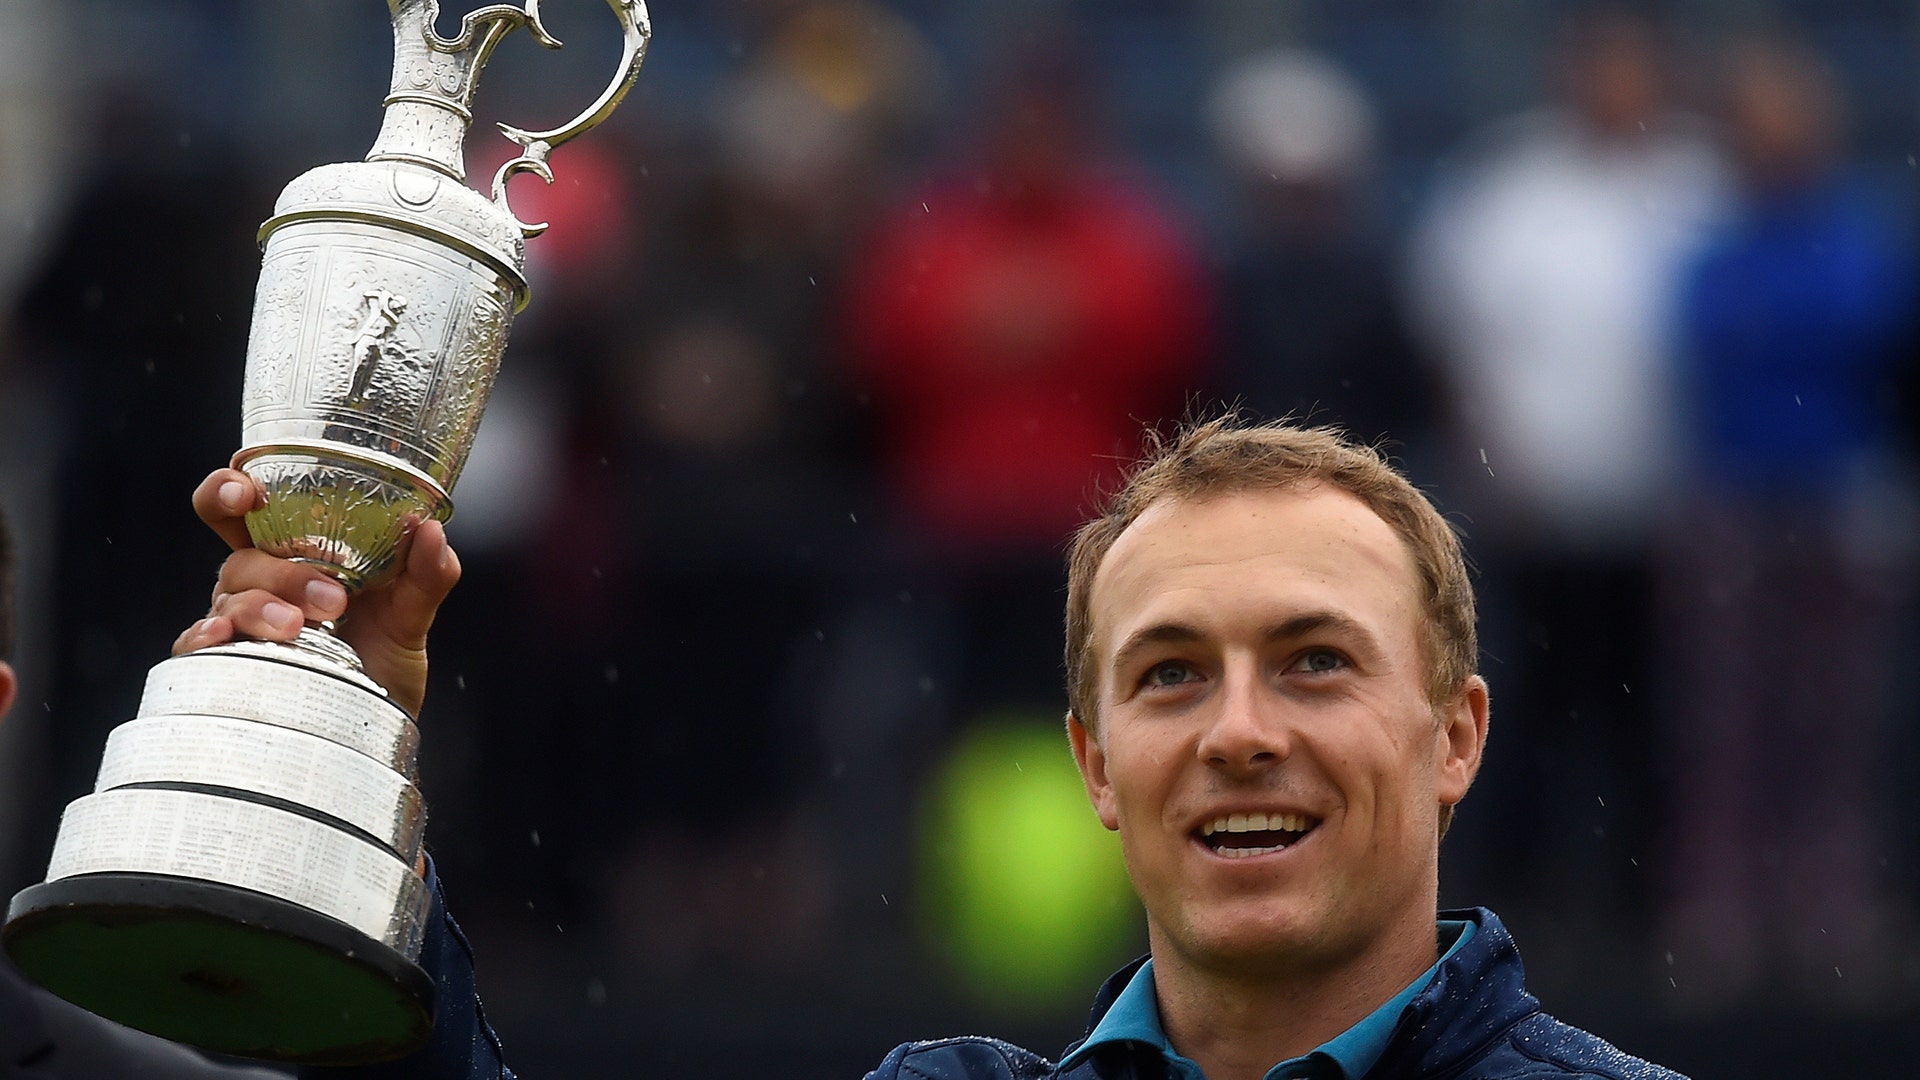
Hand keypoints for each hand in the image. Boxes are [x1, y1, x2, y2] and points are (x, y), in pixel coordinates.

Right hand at [172, 468, 460, 717]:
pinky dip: (203, 638)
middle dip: (277, 571)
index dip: (232, 490)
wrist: (382, 722)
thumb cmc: (385, 657)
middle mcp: (260, 583)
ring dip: (262, 609)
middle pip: (241, 557)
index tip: (248, 492)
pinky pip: (199, 645)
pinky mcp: (232, 666)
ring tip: (302, 628)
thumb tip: (433, 532)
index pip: (247, 509)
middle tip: (331, 600)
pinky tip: (220, 637)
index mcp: (294, 554)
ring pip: (229, 601)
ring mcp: (242, 624)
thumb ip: (427, 574)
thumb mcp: (412, 613)